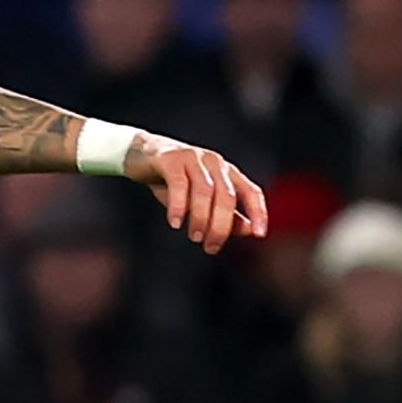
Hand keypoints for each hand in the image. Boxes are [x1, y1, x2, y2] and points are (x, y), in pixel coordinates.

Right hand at [125, 134, 267, 252]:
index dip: (258, 212)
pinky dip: (179, 206)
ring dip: (201, 218)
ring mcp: (193, 158)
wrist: (141, 155)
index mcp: (227, 172)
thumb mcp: (203, 201)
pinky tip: (176, 223)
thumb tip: (249, 230)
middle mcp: (215, 163)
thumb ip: (227, 215)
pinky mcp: (171, 159)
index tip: (260, 235)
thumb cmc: (176, 182)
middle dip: (221, 226)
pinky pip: (179, 184)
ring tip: (195, 237)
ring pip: (205, 191)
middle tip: (210, 247)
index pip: (251, 191)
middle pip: (227, 197)